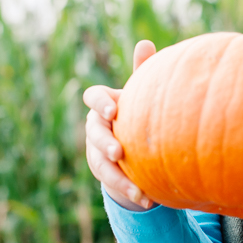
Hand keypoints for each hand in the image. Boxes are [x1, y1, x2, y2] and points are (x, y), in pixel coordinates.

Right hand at [83, 40, 156, 210]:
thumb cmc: (138, 110)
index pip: (93, 98)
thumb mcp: (141, 93)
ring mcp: (96, 151)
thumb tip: (145, 42)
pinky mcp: (102, 171)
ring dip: (119, 177)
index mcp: (103, 104)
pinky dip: (129, 191)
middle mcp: (95, 126)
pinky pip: (112, 183)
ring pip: (101, 163)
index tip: (114, 110)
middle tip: (119, 152)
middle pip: (93, 133)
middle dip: (105, 143)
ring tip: (138, 189)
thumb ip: (142, 70)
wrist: (133, 143)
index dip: (101, 103)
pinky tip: (148, 199)